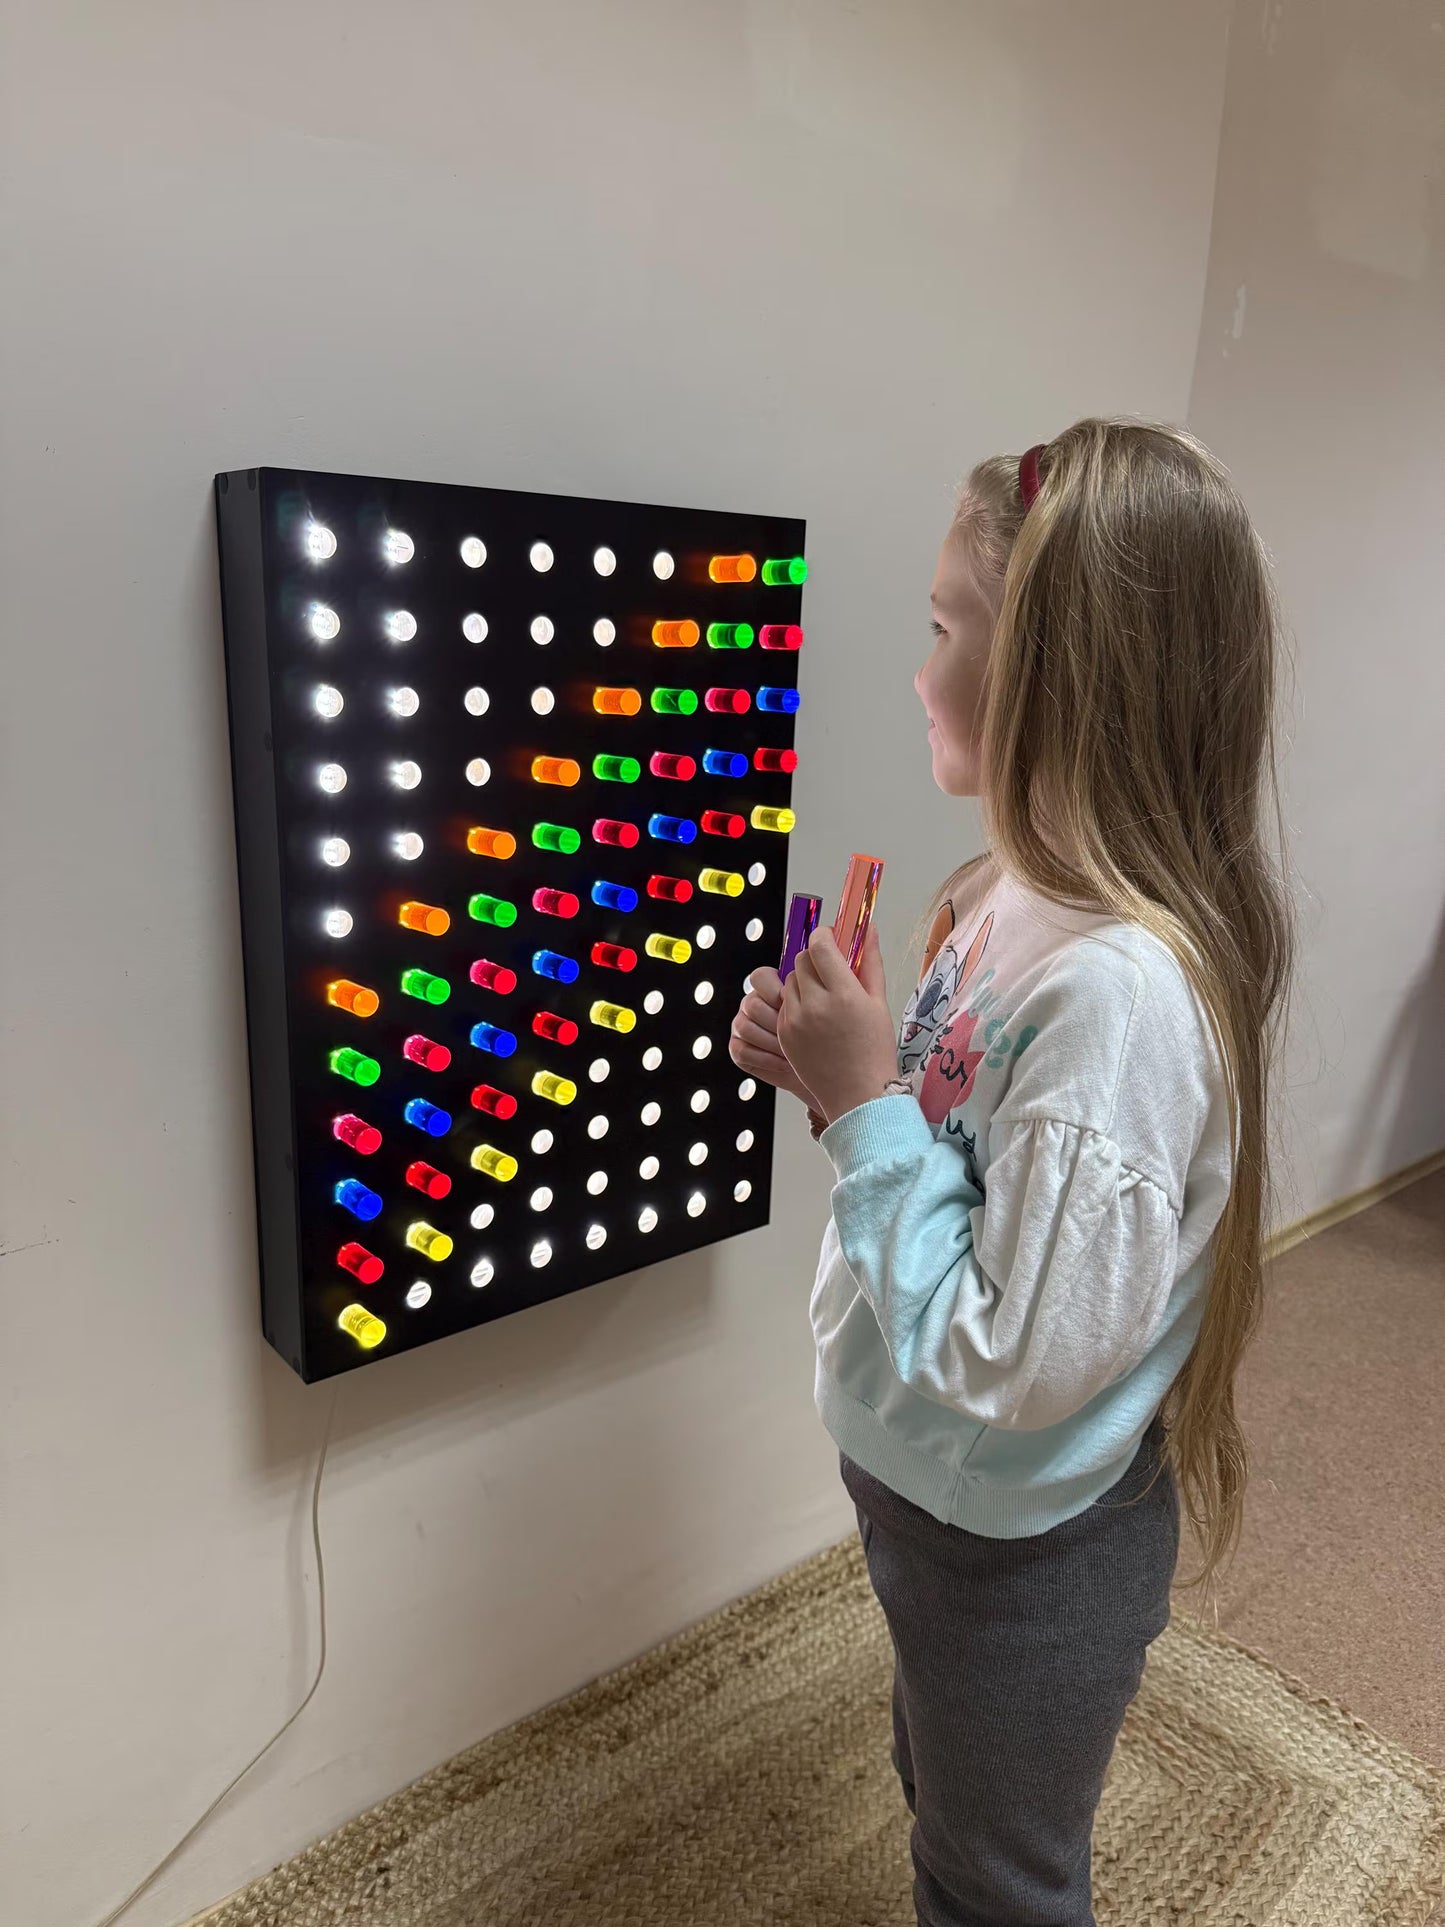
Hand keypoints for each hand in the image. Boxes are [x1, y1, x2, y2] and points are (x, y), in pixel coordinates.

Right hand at [730, 964, 819, 1110]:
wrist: (822, 1070)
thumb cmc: (827, 1038)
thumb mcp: (826, 1008)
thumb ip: (818, 989)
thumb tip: (822, 974)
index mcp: (771, 988)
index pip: (760, 977)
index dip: (775, 990)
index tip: (793, 1005)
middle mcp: (753, 1004)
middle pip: (752, 1004)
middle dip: (776, 1022)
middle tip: (799, 1033)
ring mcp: (743, 1025)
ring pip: (745, 1026)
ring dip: (772, 1042)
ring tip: (795, 1051)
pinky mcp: (738, 1049)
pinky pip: (740, 1050)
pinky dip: (765, 1058)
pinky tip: (785, 1063)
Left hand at [778, 922, 896, 1124]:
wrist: (858, 1095)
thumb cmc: (874, 1049)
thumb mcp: (878, 1003)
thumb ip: (870, 962)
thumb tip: (869, 928)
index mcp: (844, 994)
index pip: (820, 945)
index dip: (824, 937)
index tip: (831, 940)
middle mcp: (815, 1005)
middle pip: (802, 960)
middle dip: (815, 958)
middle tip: (830, 970)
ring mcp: (795, 1020)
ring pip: (790, 980)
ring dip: (804, 980)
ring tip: (824, 998)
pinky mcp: (783, 1034)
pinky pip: (784, 1004)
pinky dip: (797, 1003)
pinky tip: (815, 1018)